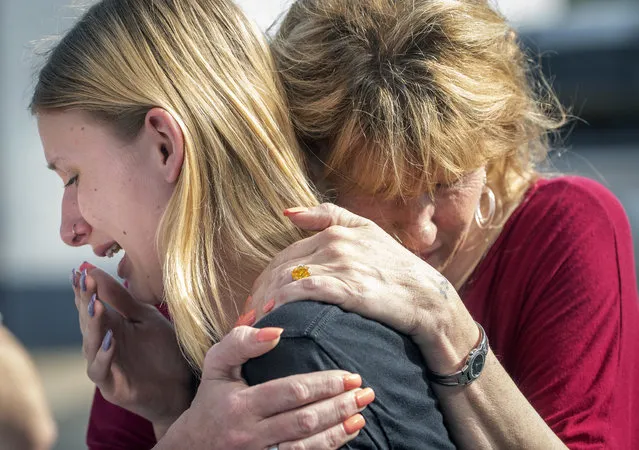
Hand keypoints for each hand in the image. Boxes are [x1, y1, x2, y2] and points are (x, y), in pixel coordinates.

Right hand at [72, 264, 192, 430]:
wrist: (181, 386)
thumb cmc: (163, 351)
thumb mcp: (146, 318)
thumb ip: (123, 299)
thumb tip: (94, 271)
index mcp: (110, 326)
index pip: (91, 304)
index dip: (84, 289)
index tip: (80, 271)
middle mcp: (101, 345)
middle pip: (88, 322)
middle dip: (85, 301)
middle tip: (85, 282)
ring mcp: (104, 365)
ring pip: (90, 344)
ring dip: (93, 325)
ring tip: (96, 306)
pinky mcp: (111, 386)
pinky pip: (100, 370)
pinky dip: (104, 355)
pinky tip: (111, 340)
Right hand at [158, 326, 368, 449]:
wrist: (192, 447)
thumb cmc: (210, 400)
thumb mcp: (216, 365)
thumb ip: (240, 342)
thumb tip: (275, 331)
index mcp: (241, 405)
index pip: (290, 392)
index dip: (324, 384)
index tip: (349, 375)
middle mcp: (251, 434)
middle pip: (305, 421)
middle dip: (339, 406)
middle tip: (365, 392)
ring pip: (307, 446)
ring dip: (338, 430)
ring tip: (361, 414)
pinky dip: (327, 447)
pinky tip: (346, 434)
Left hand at [248, 203, 477, 371]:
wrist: (428, 298)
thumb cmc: (397, 270)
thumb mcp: (368, 231)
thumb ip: (328, 217)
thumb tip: (287, 212)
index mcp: (335, 231)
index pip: (285, 255)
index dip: (266, 279)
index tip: (258, 301)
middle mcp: (335, 244)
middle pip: (280, 268)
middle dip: (260, 293)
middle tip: (249, 317)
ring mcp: (341, 265)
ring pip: (286, 280)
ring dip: (266, 302)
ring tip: (257, 324)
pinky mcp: (348, 287)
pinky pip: (302, 292)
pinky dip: (283, 304)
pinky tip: (274, 317)